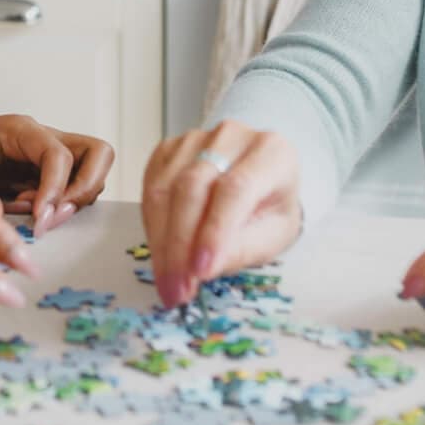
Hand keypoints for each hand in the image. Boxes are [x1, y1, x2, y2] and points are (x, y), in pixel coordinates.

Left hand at [0, 115, 114, 234]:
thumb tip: (0, 225)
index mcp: (20, 130)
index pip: (59, 155)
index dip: (55, 191)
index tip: (39, 221)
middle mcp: (44, 138)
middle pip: (98, 153)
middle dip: (84, 190)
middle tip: (53, 217)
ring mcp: (52, 155)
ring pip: (94, 171)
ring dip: (75, 201)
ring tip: (37, 218)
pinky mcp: (51, 174)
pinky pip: (77, 188)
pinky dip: (63, 207)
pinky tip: (31, 216)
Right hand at [140, 121, 301, 308]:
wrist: (260, 182)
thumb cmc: (269, 208)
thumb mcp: (274, 236)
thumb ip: (244, 248)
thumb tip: (203, 269)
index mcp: (272, 152)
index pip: (236, 188)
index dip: (215, 231)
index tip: (201, 272)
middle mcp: (233, 136)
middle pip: (194, 186)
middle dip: (181, 245)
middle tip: (178, 288)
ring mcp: (196, 139)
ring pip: (166, 188)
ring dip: (162, 242)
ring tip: (169, 282)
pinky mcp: (169, 149)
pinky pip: (151, 187)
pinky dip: (153, 226)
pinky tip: (162, 254)